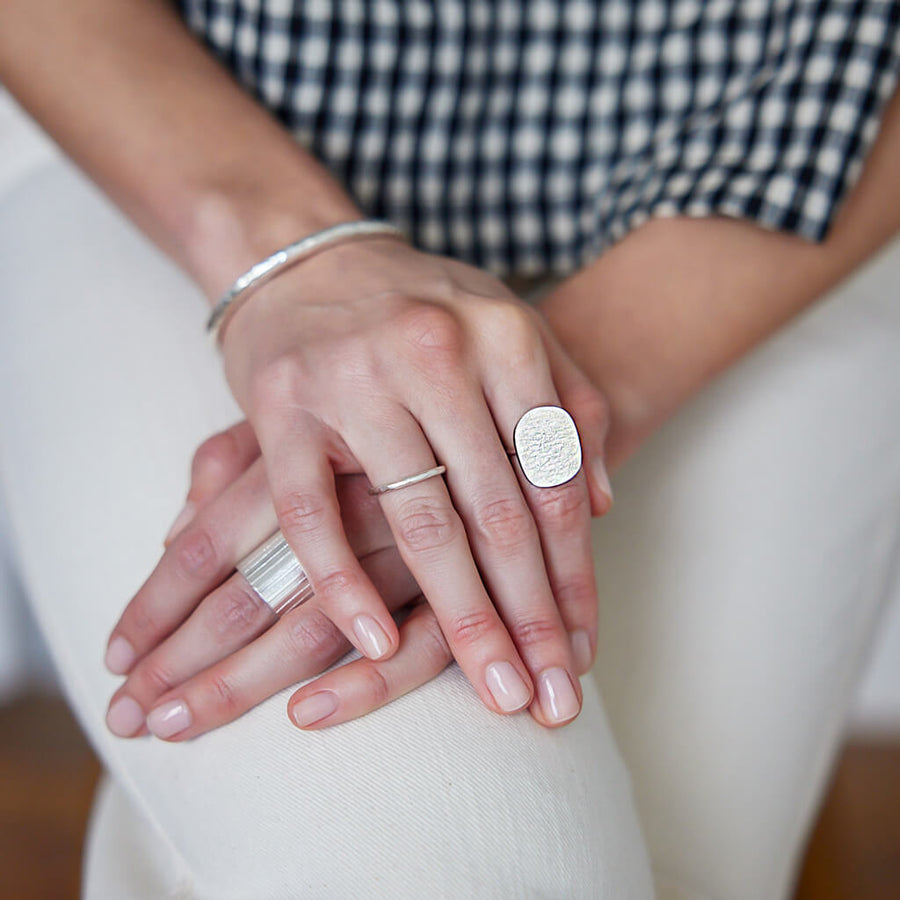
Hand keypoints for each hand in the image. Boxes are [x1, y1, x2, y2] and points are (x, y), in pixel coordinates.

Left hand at [105, 421, 445, 738]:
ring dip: (242, 682)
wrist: (510, 361)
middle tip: (128, 720)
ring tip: (175, 727)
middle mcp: (345, 486)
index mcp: (305, 438)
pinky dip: (365, 683)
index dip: (157, 601)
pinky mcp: (463, 564)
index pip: (211, 536)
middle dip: (187, 660)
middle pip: (247, 591)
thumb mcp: (319, 406)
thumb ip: (238, 460)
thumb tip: (173, 534)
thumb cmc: (397, 390)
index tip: (114, 658)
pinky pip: (415, 639)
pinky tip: (310, 714)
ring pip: (314, 625)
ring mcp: (402, 528)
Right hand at [215, 236, 611, 722]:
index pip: (551, 481)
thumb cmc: (419, 306)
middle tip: (554, 699)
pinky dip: (342, 583)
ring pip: (419, 521)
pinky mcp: (284, 405)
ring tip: (496, 692)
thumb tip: (600, 506)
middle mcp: (436, 355)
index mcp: (503, 337)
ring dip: (461, 618)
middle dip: (531, 617)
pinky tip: (375, 644)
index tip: (586, 651)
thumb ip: (568, 406)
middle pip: (498, 513)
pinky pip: (314, 512)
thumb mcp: (509, 329)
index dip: (574, 575)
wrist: (305, 256)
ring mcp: (356, 380)